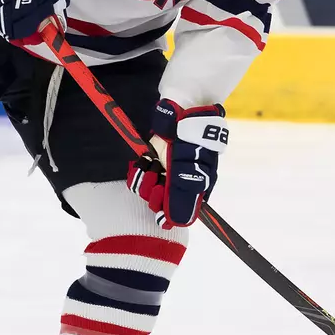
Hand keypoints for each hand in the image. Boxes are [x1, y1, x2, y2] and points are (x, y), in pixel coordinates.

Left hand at [127, 100, 228, 227]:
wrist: (183, 112)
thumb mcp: (190, 169)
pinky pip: (140, 177)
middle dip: (154, 194)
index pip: (179, 214)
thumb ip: (181, 197)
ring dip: (145, 181)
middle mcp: (180, 185)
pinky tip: (143, 162)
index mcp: (195, 189)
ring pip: (147, 191)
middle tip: (157, 177)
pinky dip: (138, 172)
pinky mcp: (152, 162)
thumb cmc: (192, 141)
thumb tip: (173, 223)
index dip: (167, 213)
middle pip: (160, 204)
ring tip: (151, 166)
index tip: (159, 206)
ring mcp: (165, 173)